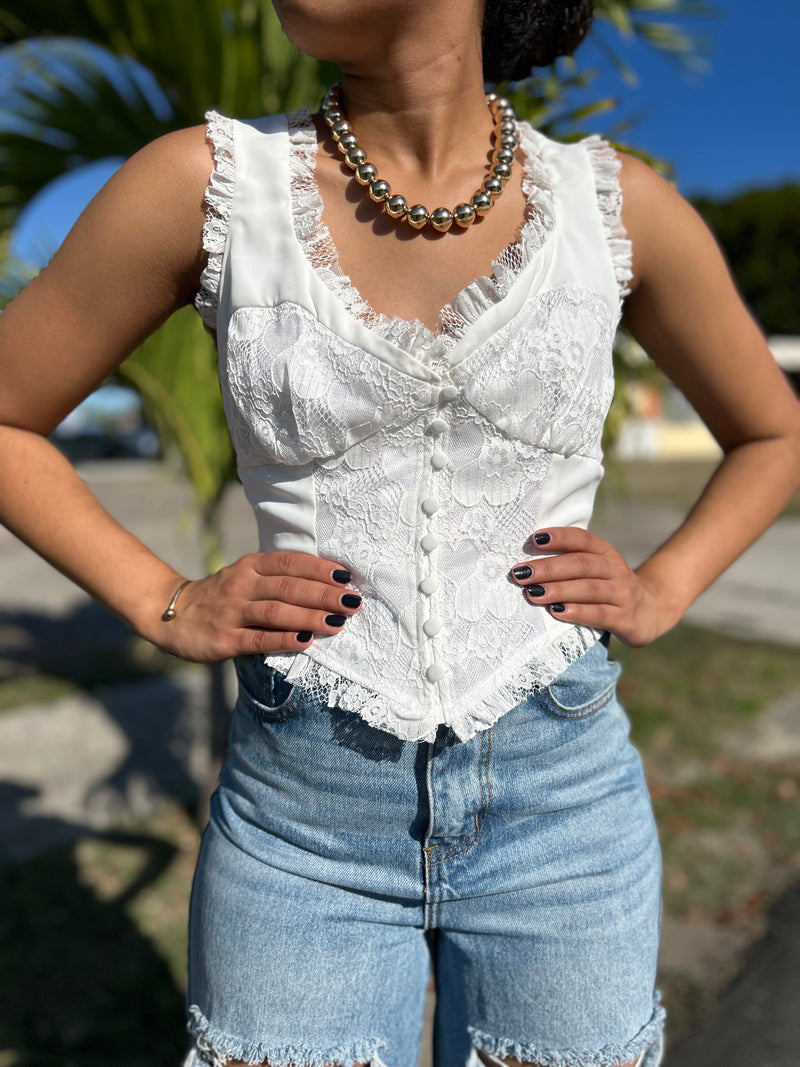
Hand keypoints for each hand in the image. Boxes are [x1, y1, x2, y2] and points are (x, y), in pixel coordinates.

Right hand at [147, 552, 360, 661]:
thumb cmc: (222, 596)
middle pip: (289, 587)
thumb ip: (278, 578)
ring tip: (338, 622)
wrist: (171, 615)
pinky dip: (284, 639)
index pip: (291, 563)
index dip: (320, 569)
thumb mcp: (246, 577)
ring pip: (277, 611)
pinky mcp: (225, 639)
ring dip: (310, 616)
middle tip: (353, 602)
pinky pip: (259, 639)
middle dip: (324, 594)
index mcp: (250, 566)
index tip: (347, 577)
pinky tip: (306, 641)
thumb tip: (328, 584)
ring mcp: (232, 612)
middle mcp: (242, 584)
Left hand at [509, 528, 677, 646]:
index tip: (533, 539)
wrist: (652, 610)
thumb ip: (570, 561)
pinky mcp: (625, 618)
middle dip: (548, 568)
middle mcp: (615, 569)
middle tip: (520, 573)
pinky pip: (600, 614)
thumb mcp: (596, 568)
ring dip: (558, 590)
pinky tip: (557, 612)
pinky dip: (578, 612)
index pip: (582, 539)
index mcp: (605, 552)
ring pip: (588, 589)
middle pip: (580, 564)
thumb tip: (527, 561)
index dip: (559, 537)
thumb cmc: (608, 586)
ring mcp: (622, 593)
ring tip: (533, 593)